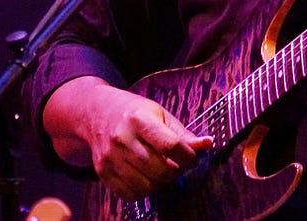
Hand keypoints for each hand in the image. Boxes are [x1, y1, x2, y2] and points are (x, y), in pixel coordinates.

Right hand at [44, 78, 212, 200]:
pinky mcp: (103, 172)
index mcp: (140, 119)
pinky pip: (129, 194)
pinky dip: (143, 190)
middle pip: (160, 170)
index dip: (188, 157)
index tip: (191, 158)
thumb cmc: (134, 112)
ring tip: (161, 170)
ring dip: (160, 183)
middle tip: (177, 165)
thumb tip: (208, 144)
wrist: (97, 113)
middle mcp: (123, 138)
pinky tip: (146, 177)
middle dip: (176, 172)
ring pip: (146, 186)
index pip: (171, 146)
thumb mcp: (160, 114)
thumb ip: (183, 133)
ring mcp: (111, 157)